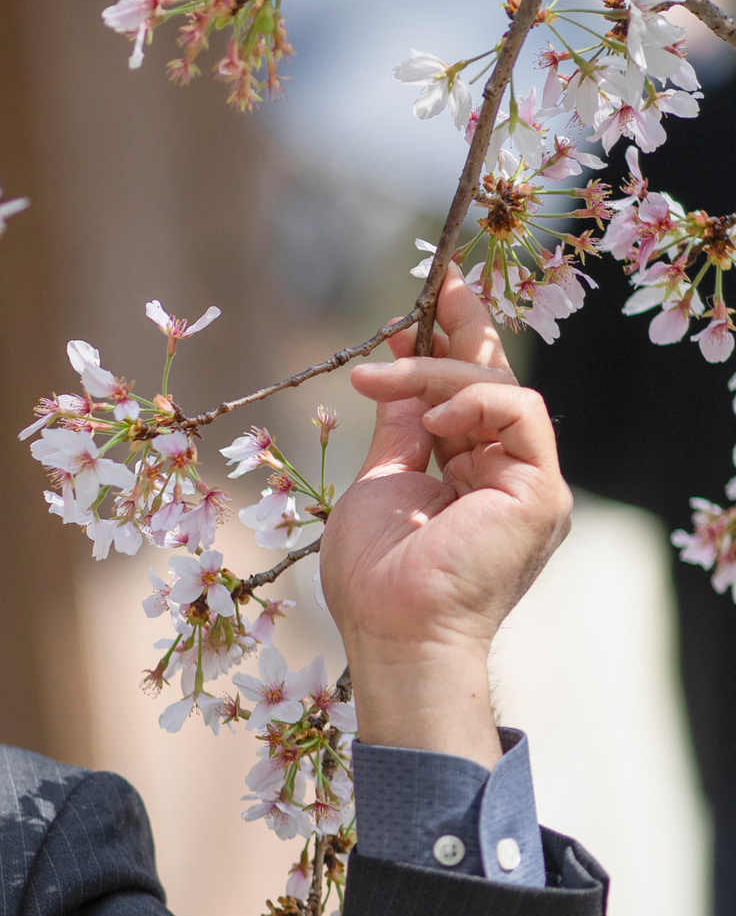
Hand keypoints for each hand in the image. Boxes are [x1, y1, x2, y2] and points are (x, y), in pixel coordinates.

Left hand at [326, 273, 569, 768]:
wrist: (395, 631)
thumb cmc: (376, 577)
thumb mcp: (381, 483)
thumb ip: (401, 430)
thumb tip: (399, 378)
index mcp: (469, 477)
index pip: (464, 399)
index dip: (442, 351)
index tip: (413, 313)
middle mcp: (505, 476)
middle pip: (494, 383)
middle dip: (463, 329)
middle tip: (437, 284)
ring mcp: (527, 482)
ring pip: (501, 390)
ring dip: (438, 372)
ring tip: (381, 377)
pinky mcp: (540, 490)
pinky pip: (520, 413)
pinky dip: (472, 403)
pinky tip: (430, 421)